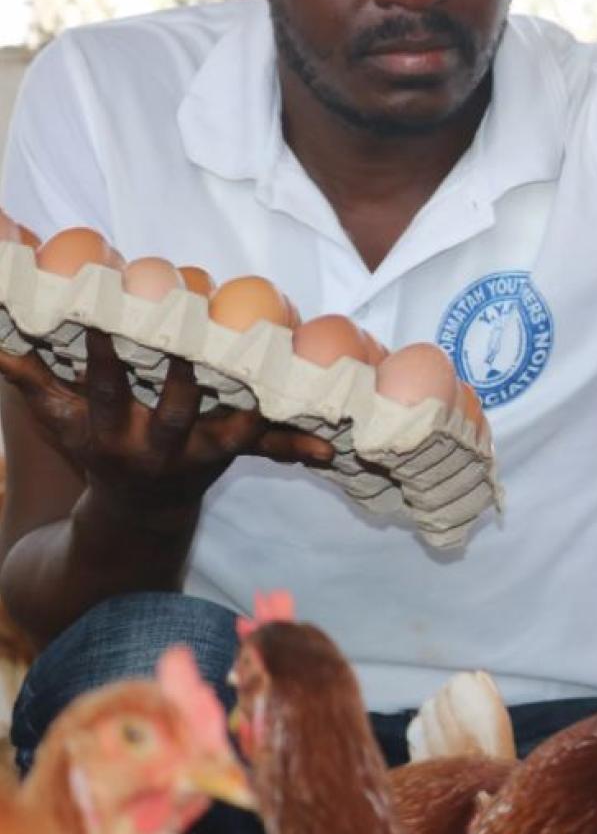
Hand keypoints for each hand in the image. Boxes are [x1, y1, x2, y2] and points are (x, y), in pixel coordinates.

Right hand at [0, 328, 332, 520]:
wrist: (138, 511)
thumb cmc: (98, 449)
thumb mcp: (62, 420)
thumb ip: (30, 381)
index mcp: (113, 433)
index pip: (105, 389)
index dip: (103, 358)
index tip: (104, 322)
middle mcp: (159, 446)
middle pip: (174, 412)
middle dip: (184, 382)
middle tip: (196, 347)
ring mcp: (200, 453)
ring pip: (232, 433)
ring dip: (257, 417)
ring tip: (283, 397)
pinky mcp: (232, 453)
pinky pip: (268, 447)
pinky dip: (296, 446)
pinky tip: (329, 449)